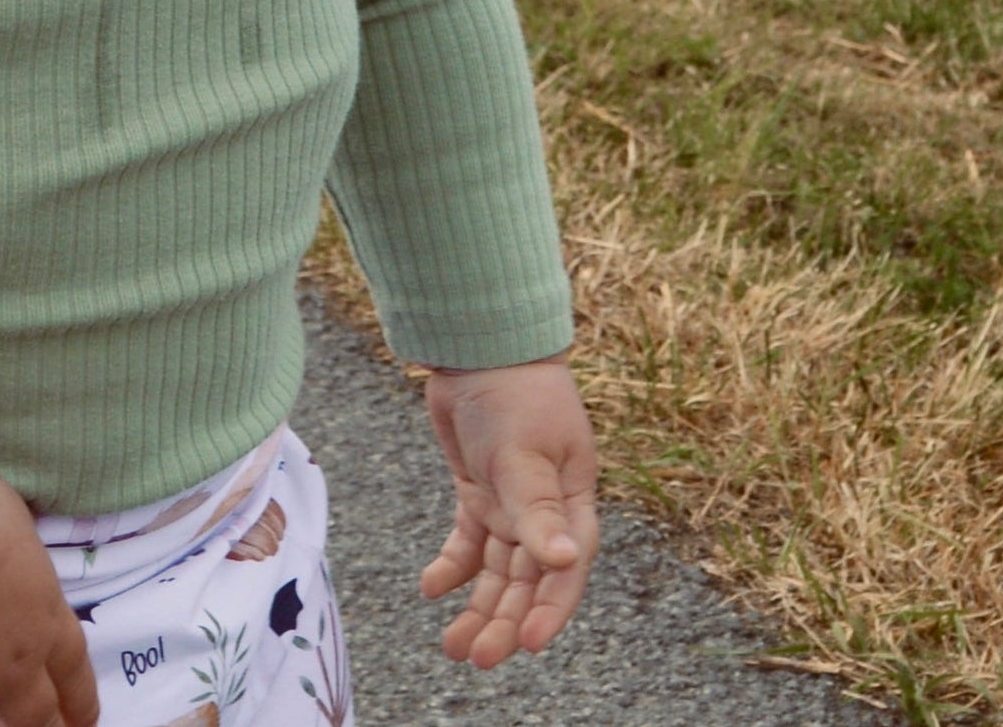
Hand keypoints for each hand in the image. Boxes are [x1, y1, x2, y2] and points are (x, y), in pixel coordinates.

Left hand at [419, 355, 598, 667]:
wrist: (479, 344)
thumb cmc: (516, 391)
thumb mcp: (525, 453)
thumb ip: (539, 510)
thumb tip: (565, 561)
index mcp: (571, 500)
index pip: (566, 568)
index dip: (552, 609)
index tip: (529, 646)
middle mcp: (545, 510)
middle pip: (528, 580)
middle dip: (506, 621)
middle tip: (477, 658)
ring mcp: (510, 502)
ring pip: (497, 571)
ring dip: (479, 607)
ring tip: (453, 645)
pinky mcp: (478, 491)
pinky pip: (467, 542)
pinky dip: (452, 567)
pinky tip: (431, 588)